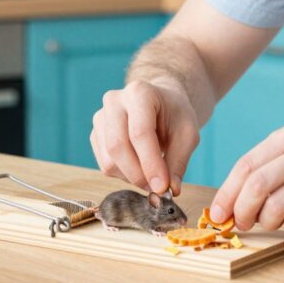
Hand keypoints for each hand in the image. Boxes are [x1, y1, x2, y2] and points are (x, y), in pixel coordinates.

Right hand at [90, 80, 200, 195]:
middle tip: (158, 188)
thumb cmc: (175, 115)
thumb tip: (170, 189)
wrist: (160, 103)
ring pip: (109, 160)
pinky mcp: (96, 134)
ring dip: (132, 177)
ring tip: (152, 175)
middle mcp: (114, 101)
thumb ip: (179, 161)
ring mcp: (101, 117)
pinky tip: (139, 167)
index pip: (139, 132)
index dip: (150, 163)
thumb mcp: (187, 134)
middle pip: (118, 146)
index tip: (162, 187)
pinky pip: (105, 165)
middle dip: (138, 174)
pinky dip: (124, 175)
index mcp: (140, 92)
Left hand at [209, 123, 283, 233]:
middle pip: (256, 185)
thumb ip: (271, 165)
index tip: (217, 213)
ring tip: (270, 222)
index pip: (246, 165)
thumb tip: (233, 198)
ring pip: (275, 206)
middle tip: (239, 224)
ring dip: (265, 222)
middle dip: (240, 211)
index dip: (226, 192)